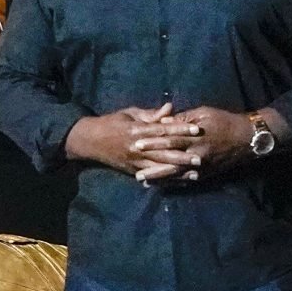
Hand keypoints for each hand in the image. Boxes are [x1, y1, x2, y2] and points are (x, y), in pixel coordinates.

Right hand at [66, 103, 193, 179]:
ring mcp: (135, 162)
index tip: (196, 130)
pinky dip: (167, 181)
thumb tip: (170, 107)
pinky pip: (153, 178)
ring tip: (195, 174)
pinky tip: (180, 183)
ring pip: (160, 168)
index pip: (162, 130)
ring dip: (178, 172)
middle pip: (163, 152)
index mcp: (137, 130)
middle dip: (183, 156)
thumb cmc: (111, 123)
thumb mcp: (129, 114)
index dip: (180, 130)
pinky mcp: (134, 171)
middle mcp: (137, 148)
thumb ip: (151, 114)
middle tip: (201, 157)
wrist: (90, 141)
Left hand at [134, 107, 260, 184]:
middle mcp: (196, 153)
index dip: (152, 142)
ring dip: (160, 179)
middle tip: (135, 172)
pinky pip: (188, 180)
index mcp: (194, 136)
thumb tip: (163, 121)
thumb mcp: (203, 113)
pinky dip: (175, 183)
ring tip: (145, 182)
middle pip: (170, 160)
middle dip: (152, 166)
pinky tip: (163, 187)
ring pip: (177, 174)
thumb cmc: (224, 121)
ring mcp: (202, 166)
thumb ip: (182, 118)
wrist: (248, 138)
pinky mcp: (207, 173)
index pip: (169, 139)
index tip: (137, 144)